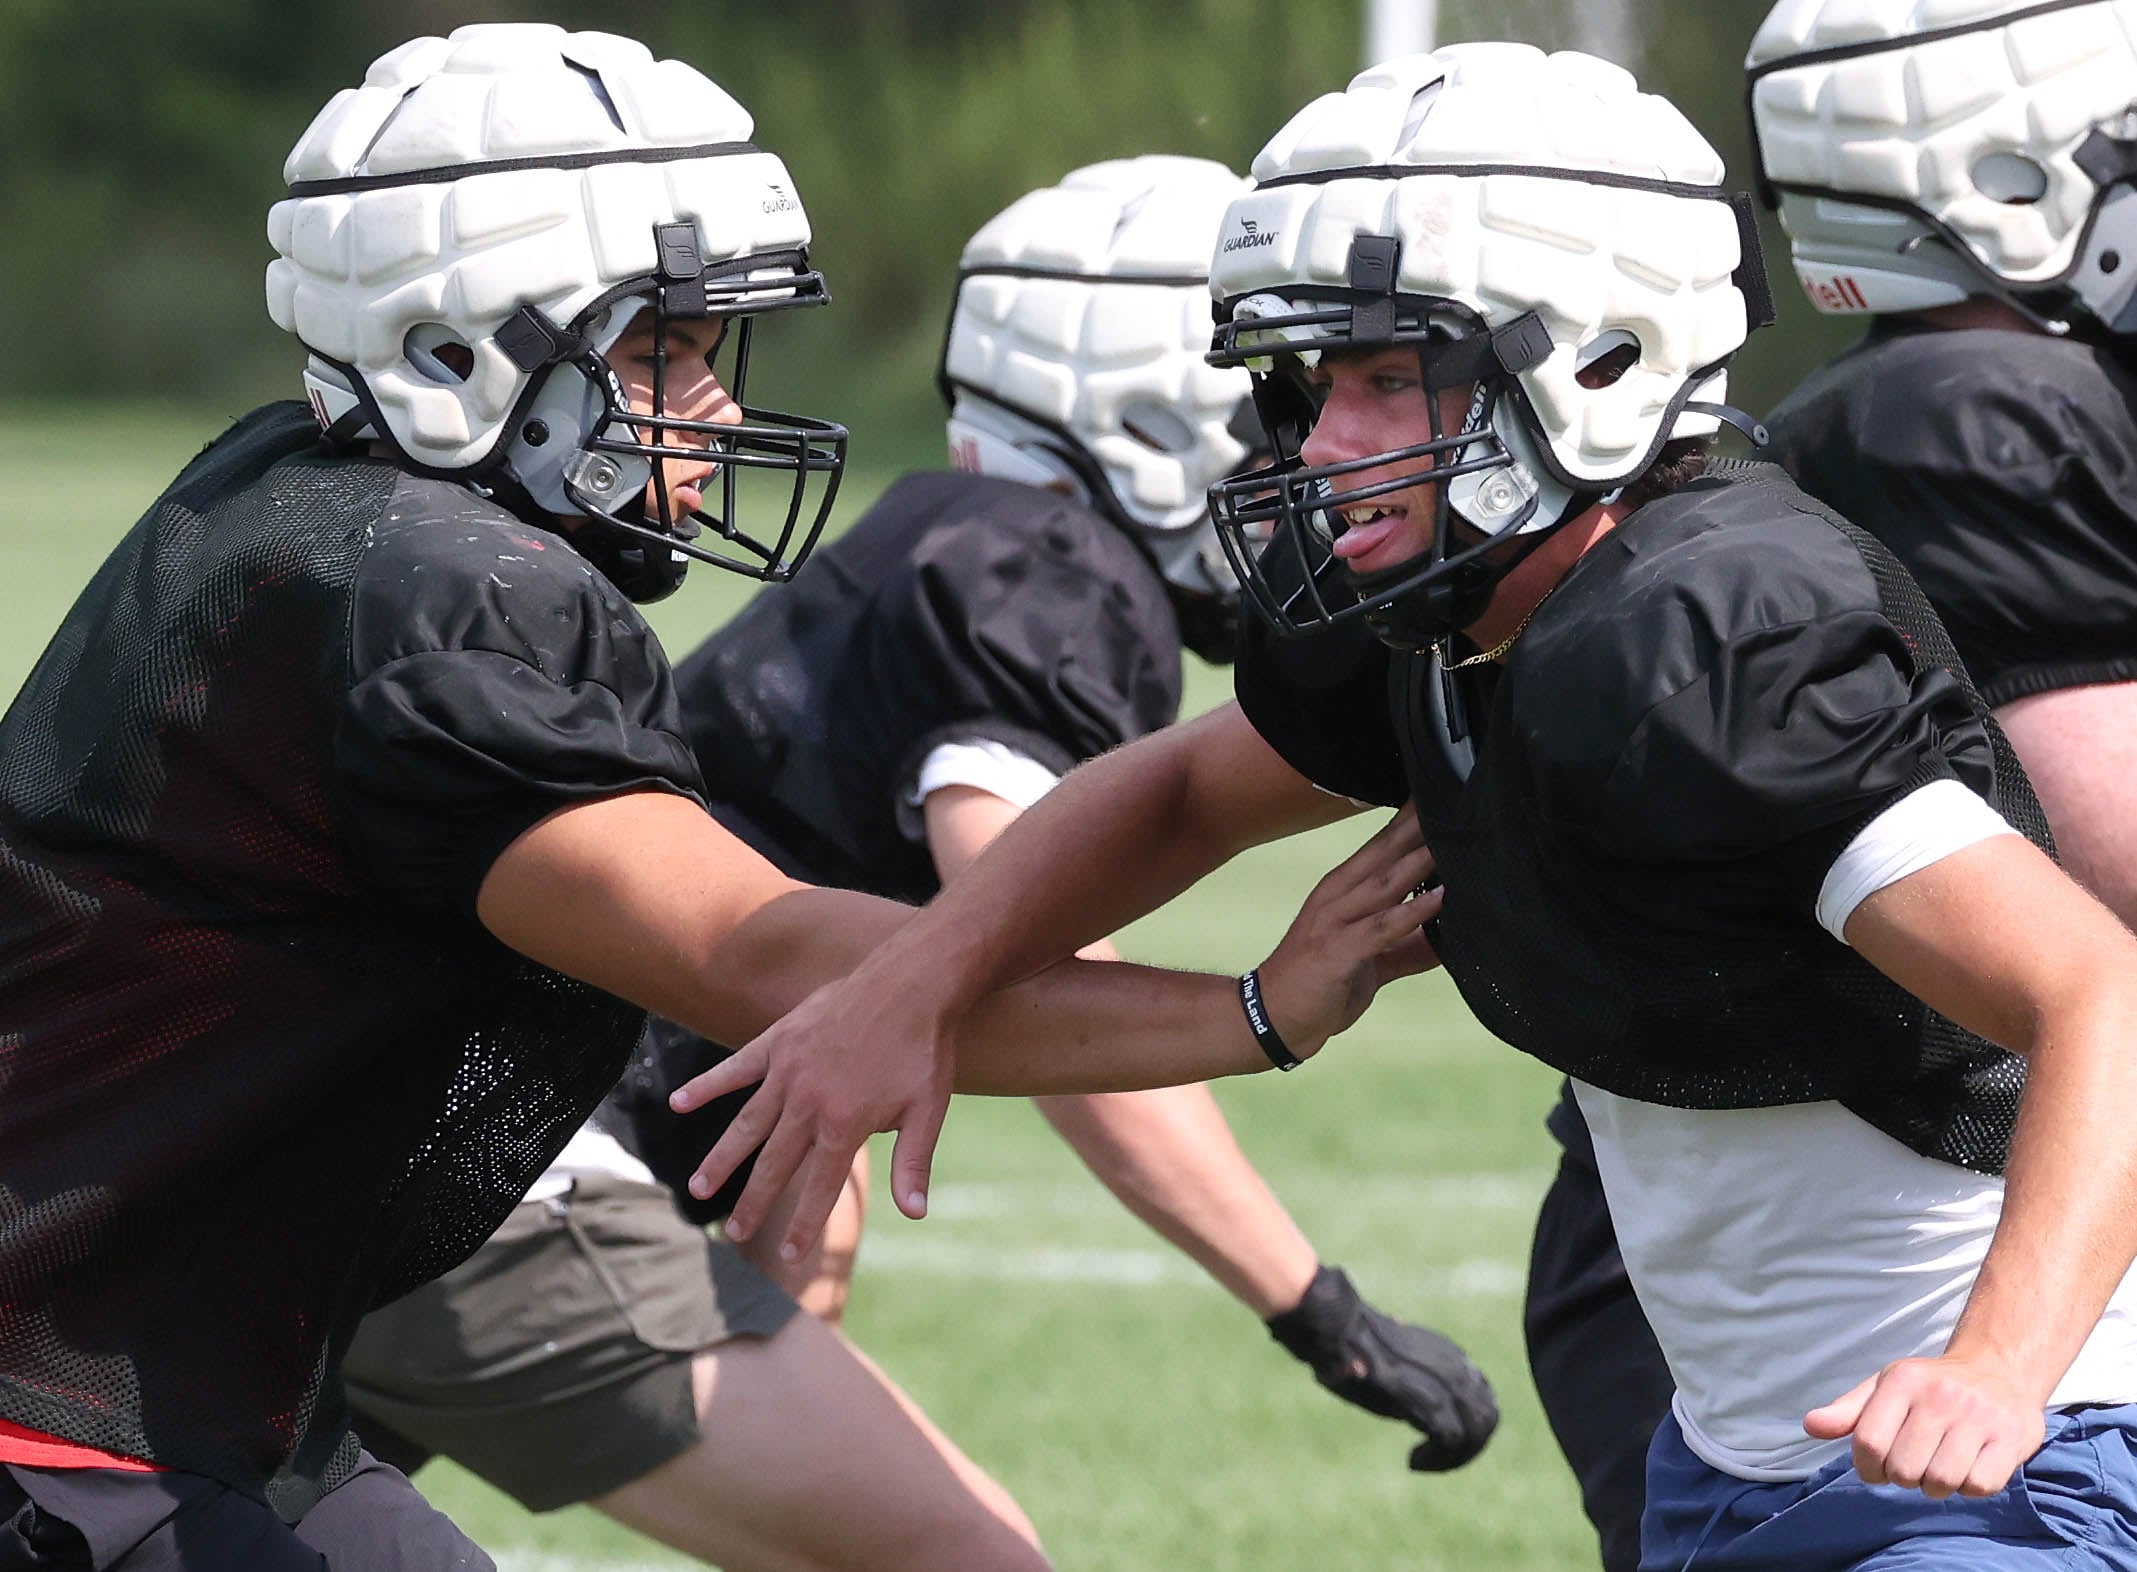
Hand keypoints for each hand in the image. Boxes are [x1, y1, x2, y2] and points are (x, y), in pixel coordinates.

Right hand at [671, 971, 954, 1259]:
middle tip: (734, 1235)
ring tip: (699, 1189)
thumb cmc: (924, 1049)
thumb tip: (915, 1214)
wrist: (911, 983)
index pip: (819, 1187)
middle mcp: (808, 1103)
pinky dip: (708, 1085)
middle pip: (773, 1163)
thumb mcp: (928, 1111)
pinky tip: (679, 1103)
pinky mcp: (780, 1039)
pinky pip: (737, 1067)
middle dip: (754, 1202)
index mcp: (843, 1125)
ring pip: (747, 1124)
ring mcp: (788, 1070)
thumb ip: (913, 1163)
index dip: (804, 1224)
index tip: (789, 1256)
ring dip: (722, 1158)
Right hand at [1254, 805, 1443, 1057]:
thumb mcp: (1372, 961)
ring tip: (1452, 839)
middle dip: (1418, 825)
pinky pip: (1382, 926)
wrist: (1273, 1020)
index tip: (1445, 795)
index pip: (1382, 846)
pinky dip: (1413, 912)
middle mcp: (1338, 897)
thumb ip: (1409, 946)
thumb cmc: (1320, 985)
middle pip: (1384, 852)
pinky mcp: (1338, 951)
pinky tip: (1440, 898)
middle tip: (1454, 798)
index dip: (1412, 821)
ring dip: (1420, 860)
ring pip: (1385, 882)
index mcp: (1343, 891)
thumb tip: (1452, 939)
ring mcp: (1336, 921)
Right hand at [1266, 1265, 1499, 1469]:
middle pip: (1487, 1417)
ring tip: (1423, 1463)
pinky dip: (1436, 1459)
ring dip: (1454, 1458)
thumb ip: (1408, 1382)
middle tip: (1438, 1461)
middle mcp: (1456, 1366)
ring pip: (1476, 1431)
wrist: (1340, 1328)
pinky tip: (1413, 1461)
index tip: (1444, 1442)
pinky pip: (1451, 1440)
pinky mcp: (1429, 1400)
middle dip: (1468, 1448)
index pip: (1483, 1395)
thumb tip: (1403, 1398)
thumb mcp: (1391, 1363)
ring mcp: (1446, 1382)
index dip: (1470, 1426)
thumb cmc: (1352, 1345)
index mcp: (1450, 1355)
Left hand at [1804, 1353, 2046, 1497]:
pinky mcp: (2012, 1436)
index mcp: (1902, 1381)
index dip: (1867, 1468)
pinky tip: (1970, 1466)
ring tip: (1941, 1465)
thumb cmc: (1931, 1387)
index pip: (1868, 1442)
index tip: (1876, 1469)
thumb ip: (1848, 1411)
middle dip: (1903, 1477)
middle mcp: (1940, 1394)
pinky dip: (1970, 1486)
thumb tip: (1811, 1426)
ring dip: (1936, 1485)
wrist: (1998, 1370)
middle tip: (1915, 1463)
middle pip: (1903, 1469)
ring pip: (1940, 1481)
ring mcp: (1979, 1415)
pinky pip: (1978, 1486)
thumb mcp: (1885, 1389)